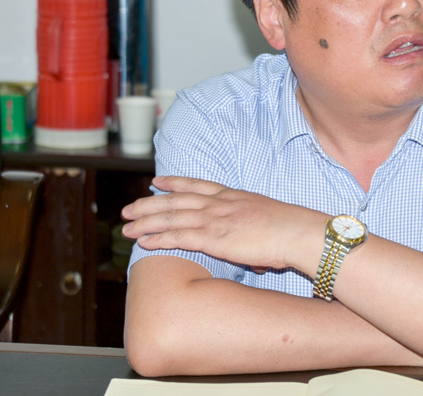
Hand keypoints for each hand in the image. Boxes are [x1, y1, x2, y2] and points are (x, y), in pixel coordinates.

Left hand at [121, 176, 325, 273]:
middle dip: (149, 203)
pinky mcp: (213, 238)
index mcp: (233, 196)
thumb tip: (253, 242)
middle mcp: (220, 203)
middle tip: (128, 208)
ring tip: (126, 227)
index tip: (156, 181)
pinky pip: (178, 237)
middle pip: (176, 200)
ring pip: (171, 217)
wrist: (296, 232)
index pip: (197, 185)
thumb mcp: (268, 219)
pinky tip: (143, 242)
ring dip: (146, 222)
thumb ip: (253, 226)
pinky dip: (158, 238)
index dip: (175, 182)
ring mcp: (215, 219)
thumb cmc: (290, 230)